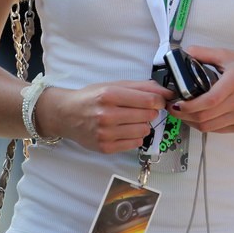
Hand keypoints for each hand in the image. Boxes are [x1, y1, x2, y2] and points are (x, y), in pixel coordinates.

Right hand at [35, 79, 167, 153]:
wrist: (66, 114)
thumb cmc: (92, 98)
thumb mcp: (114, 85)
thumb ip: (142, 87)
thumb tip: (167, 92)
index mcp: (110, 95)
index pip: (149, 100)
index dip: (159, 101)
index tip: (159, 101)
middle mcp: (107, 115)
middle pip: (148, 115)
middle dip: (150, 111)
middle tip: (141, 109)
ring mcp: (105, 133)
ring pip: (144, 130)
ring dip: (143, 124)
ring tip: (132, 119)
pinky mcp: (105, 147)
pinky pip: (135, 143)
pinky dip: (135, 136)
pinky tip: (126, 129)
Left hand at [166, 47, 233, 133]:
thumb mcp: (229, 55)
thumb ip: (205, 53)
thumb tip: (183, 53)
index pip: (208, 100)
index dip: (189, 105)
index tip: (175, 102)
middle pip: (205, 116)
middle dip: (183, 115)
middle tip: (172, 107)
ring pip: (208, 127)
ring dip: (191, 122)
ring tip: (182, 112)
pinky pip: (217, 130)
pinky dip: (203, 125)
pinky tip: (197, 116)